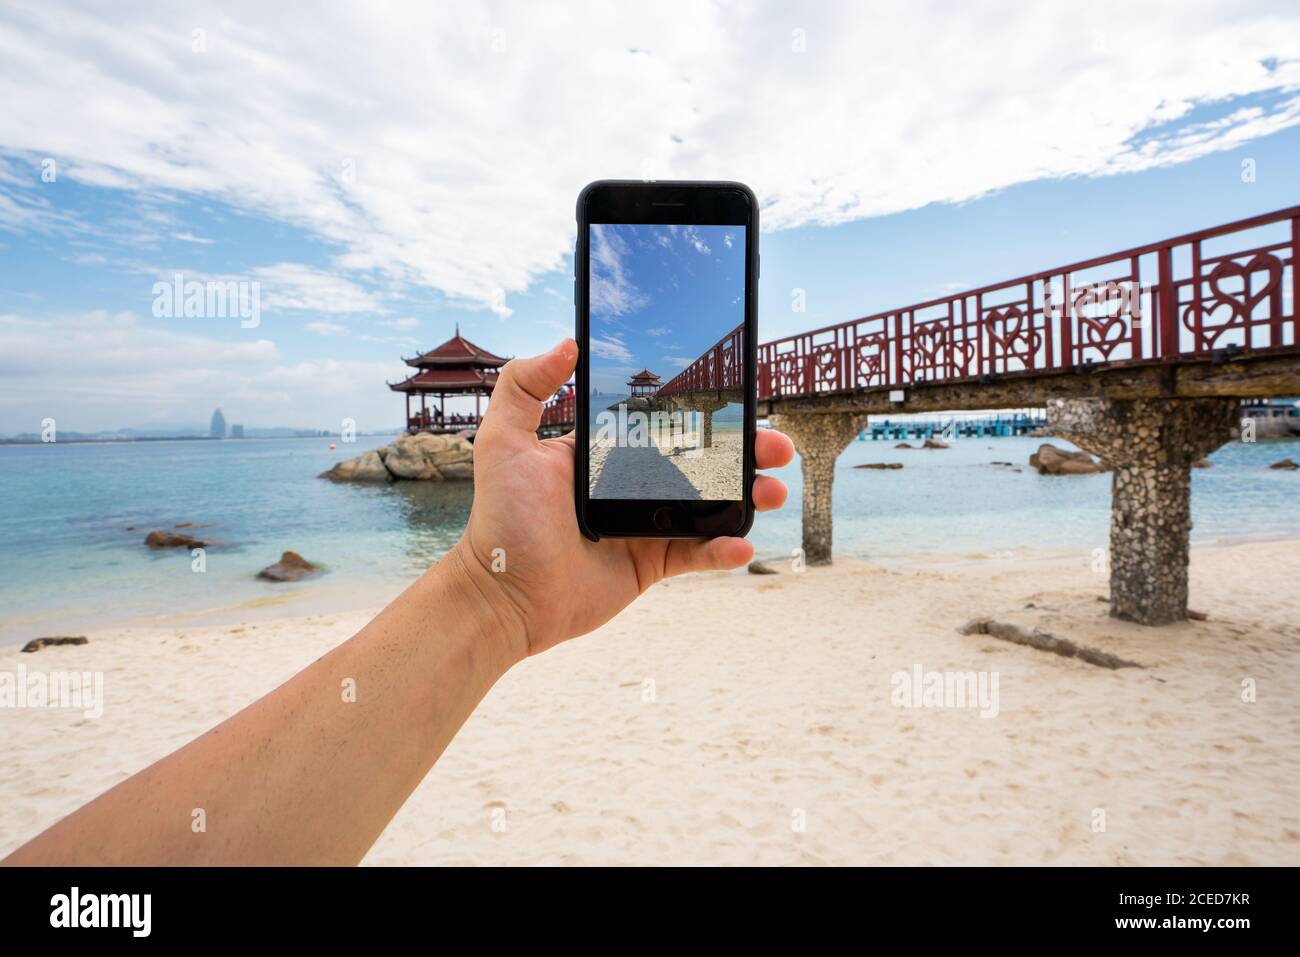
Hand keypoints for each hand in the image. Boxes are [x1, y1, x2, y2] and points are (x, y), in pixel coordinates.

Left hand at [452, 338, 794, 659]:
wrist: (504, 597)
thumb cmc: (501, 521)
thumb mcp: (503, 443)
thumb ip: (525, 387)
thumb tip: (568, 342)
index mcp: (605, 452)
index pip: (664, 423)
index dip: (704, 412)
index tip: (740, 398)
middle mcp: (629, 484)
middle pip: (701, 461)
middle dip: (745, 452)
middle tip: (777, 446)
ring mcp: (644, 524)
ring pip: (710, 505)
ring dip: (748, 497)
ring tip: (773, 491)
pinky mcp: (651, 563)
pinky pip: (697, 554)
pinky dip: (724, 550)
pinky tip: (742, 544)